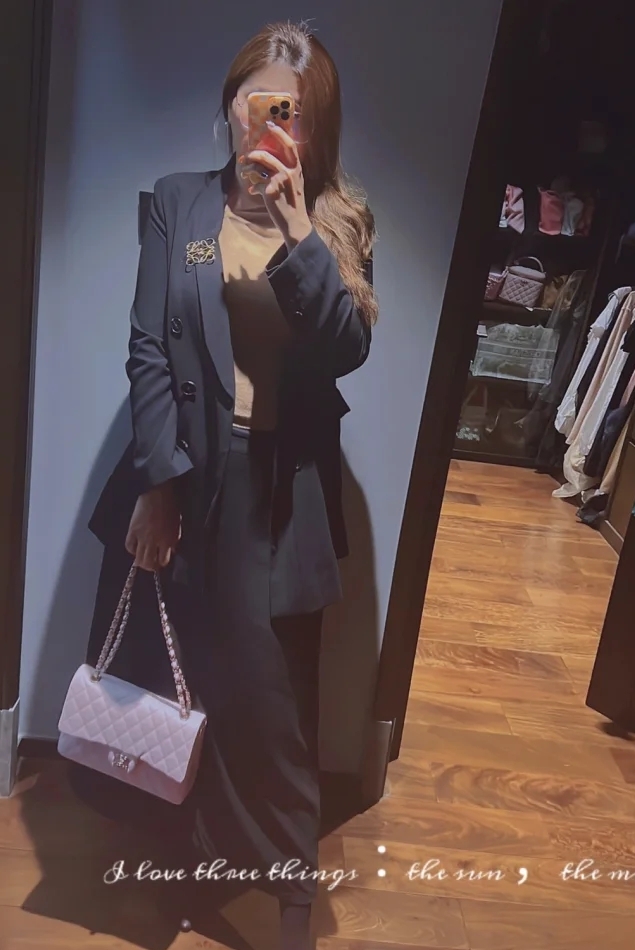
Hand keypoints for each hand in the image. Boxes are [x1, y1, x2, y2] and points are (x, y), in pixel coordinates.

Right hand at [125, 482, 180, 571]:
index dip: (162, 563)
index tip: (162, 561)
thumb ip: (174, 539)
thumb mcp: (178, 524)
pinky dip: (132, 550)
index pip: (163, 561)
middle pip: (148, 563)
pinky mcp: (132, 530)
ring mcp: (141, 536)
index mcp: (167, 540)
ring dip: (141, 562)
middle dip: (150, 567)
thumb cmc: (171, 506)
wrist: (157, 493)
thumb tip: (172, 549)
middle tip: (152, 565)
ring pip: (138, 558)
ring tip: (143, 561)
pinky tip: (135, 549)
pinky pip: (129, 546)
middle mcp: (154, 541)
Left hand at [239, 123, 312, 248]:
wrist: (295, 223)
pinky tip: (252, 191)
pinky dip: (252, 187)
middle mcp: (289, 172)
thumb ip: (286, 170)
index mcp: (297, 168)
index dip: (279, 133)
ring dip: (248, 169)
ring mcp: (279, 181)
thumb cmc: (293, 203)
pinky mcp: (270, 191)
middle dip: (252, 154)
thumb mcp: (295, 184)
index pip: (289, 145)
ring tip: (245, 173)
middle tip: (246, 157)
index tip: (269, 124)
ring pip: (258, 167)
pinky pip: (256, 183)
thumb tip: (267, 161)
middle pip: (266, 155)